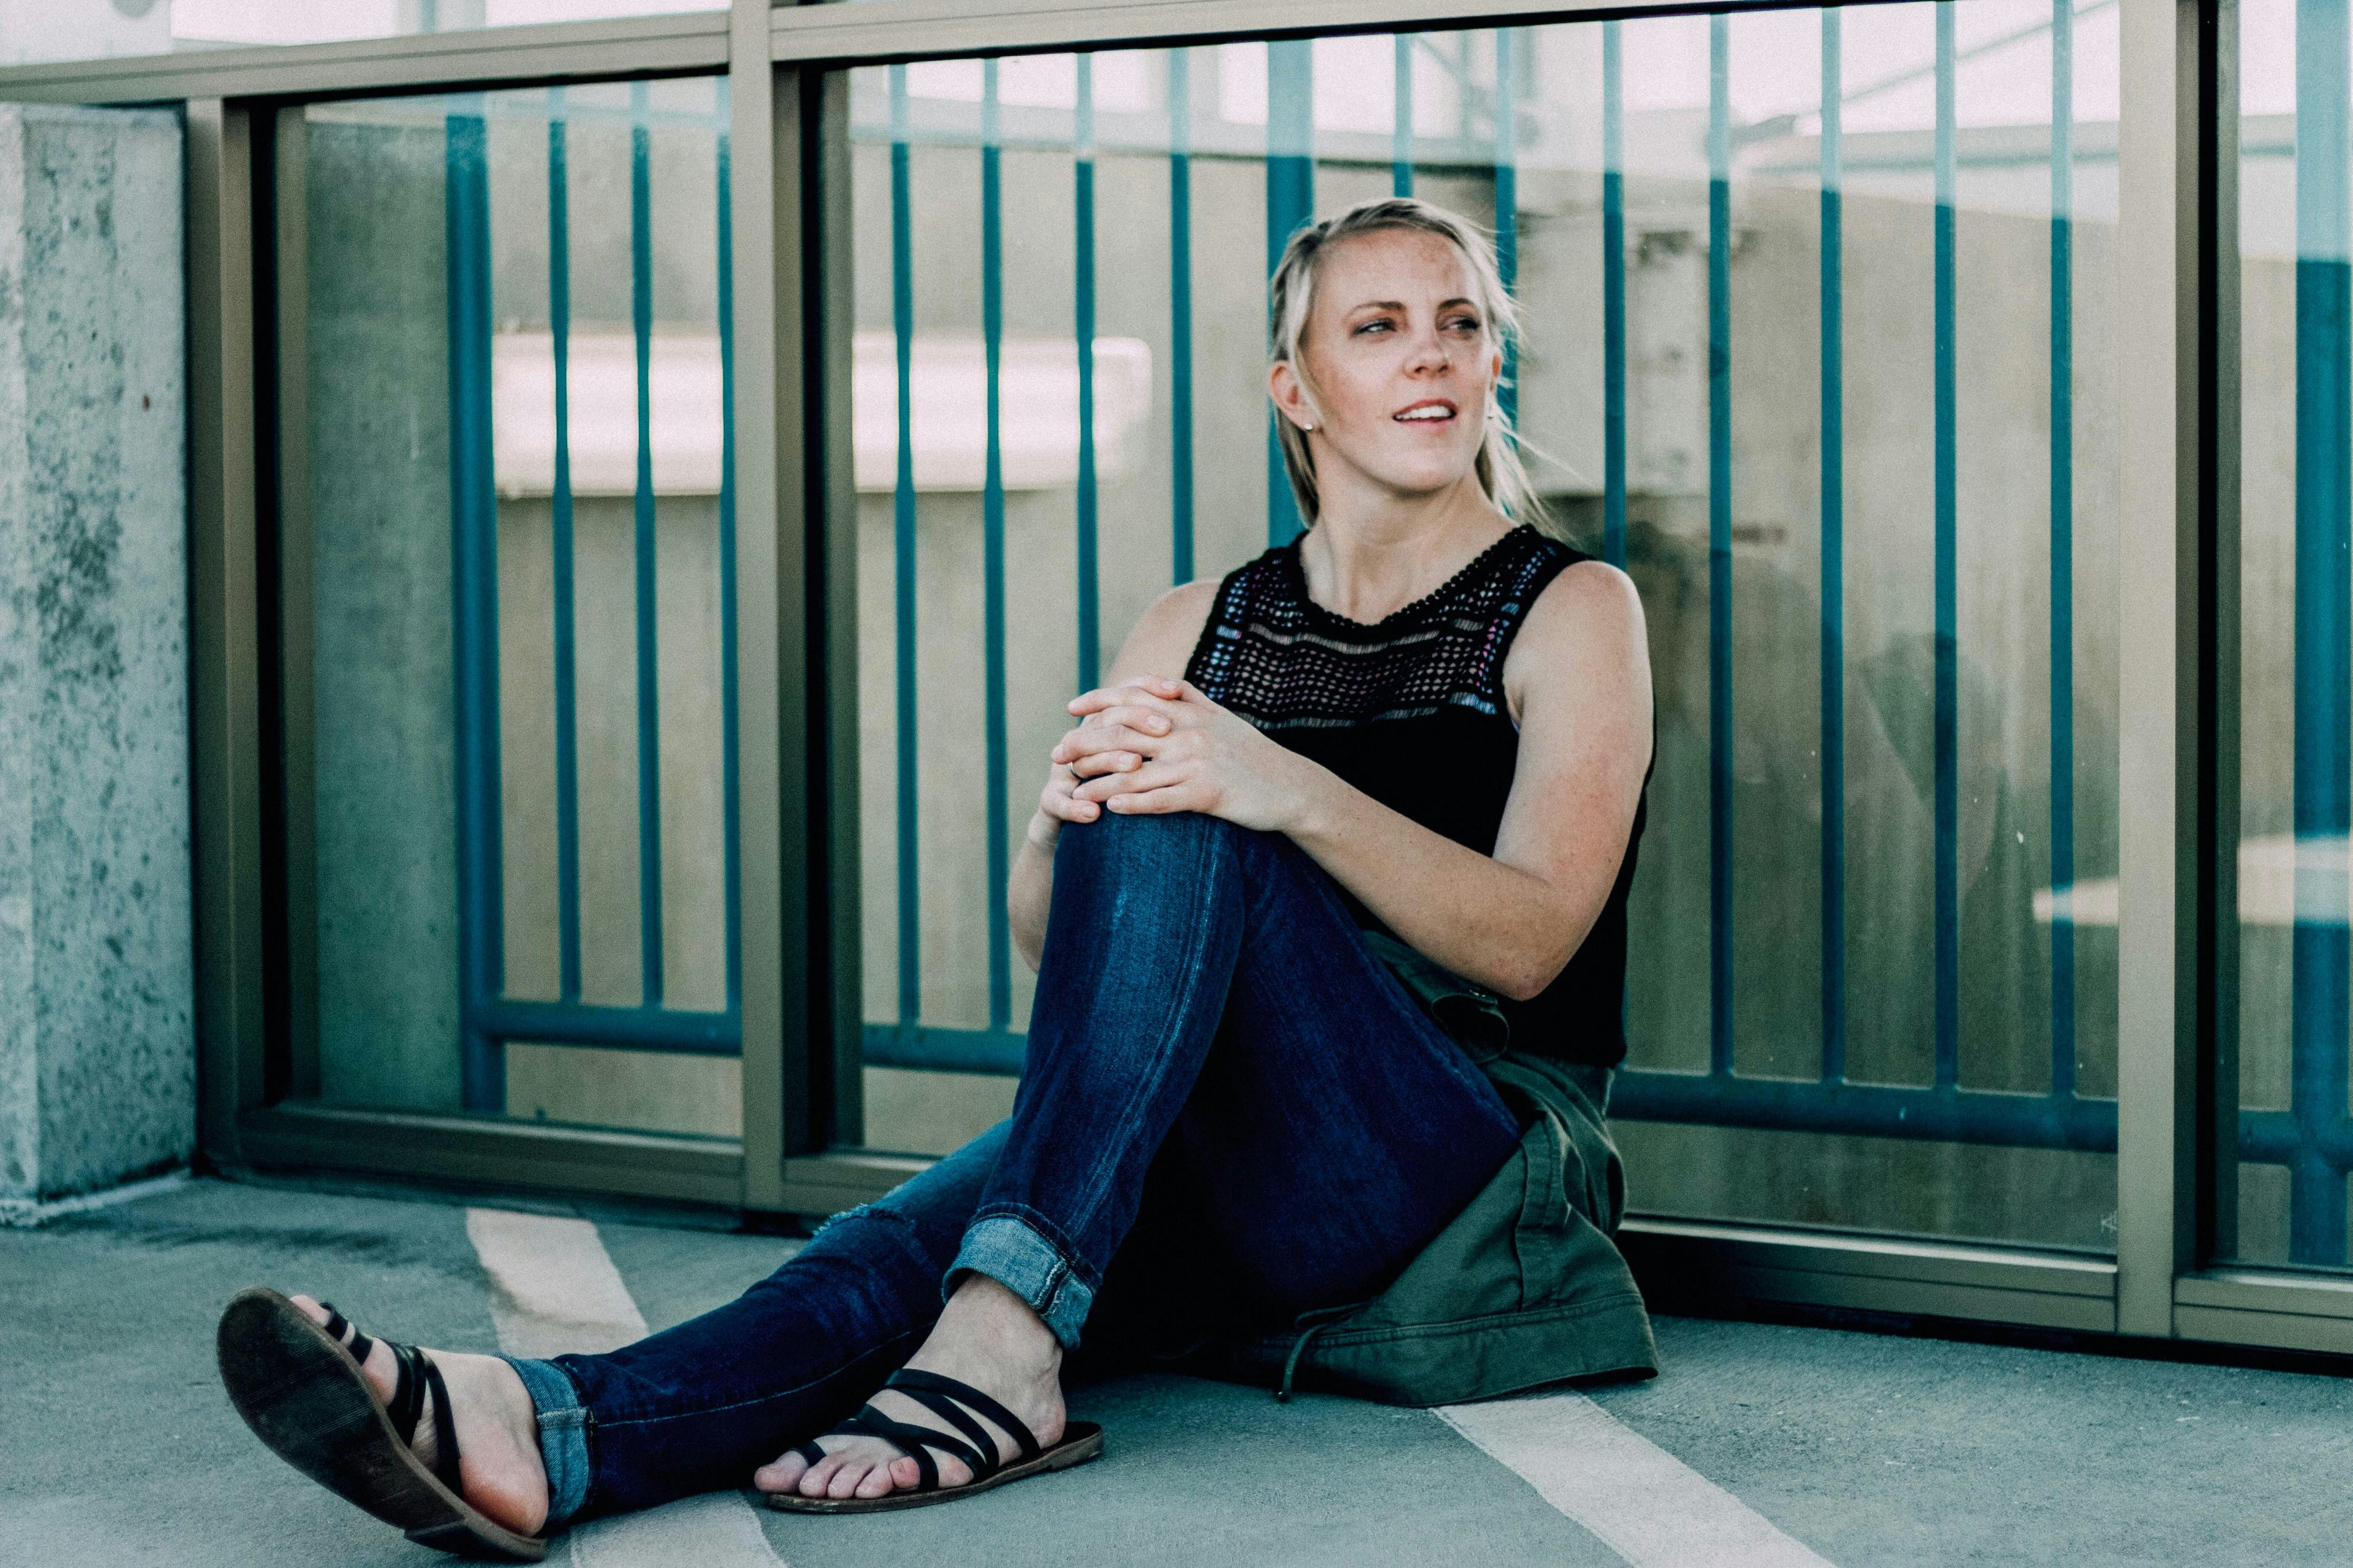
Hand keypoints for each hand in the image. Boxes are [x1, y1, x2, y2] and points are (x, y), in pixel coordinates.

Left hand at [1050, 676, 1310, 832]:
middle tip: (1056, 755)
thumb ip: (1184, 696)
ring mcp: (1197, 762)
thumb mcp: (1218, 716)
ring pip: (1135, 771)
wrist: (1291, 787)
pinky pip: (1161, 800)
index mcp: (1188, 710)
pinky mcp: (1207, 793)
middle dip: (1084, 744)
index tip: (1071, 709)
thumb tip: (1150, 683)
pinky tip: (1110, 810)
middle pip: (1123, 734)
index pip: (1133, 697)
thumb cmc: (1250, 754)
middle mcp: (1188, 731)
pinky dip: (1133, 804)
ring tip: (1073, 791)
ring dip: (1098, 781)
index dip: (1098, 701)